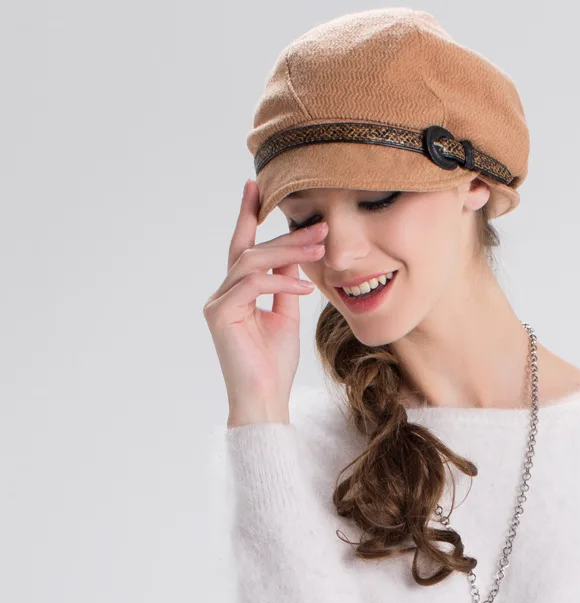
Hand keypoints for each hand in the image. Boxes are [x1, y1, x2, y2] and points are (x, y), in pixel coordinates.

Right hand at [203, 179, 327, 426]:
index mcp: (237, 293)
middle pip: (252, 252)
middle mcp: (223, 294)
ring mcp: (218, 303)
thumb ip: (285, 286)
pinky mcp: (220, 315)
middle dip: (287, 237)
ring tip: (320, 249)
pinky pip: (253, 285)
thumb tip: (293, 257)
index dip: (247, 215)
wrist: (265, 399)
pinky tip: (306, 285)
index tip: (256, 186)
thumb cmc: (274, 364)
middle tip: (320, 226)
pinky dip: (282, 282)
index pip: (244, 248)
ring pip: (252, 263)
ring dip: (288, 253)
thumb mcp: (286, 316)